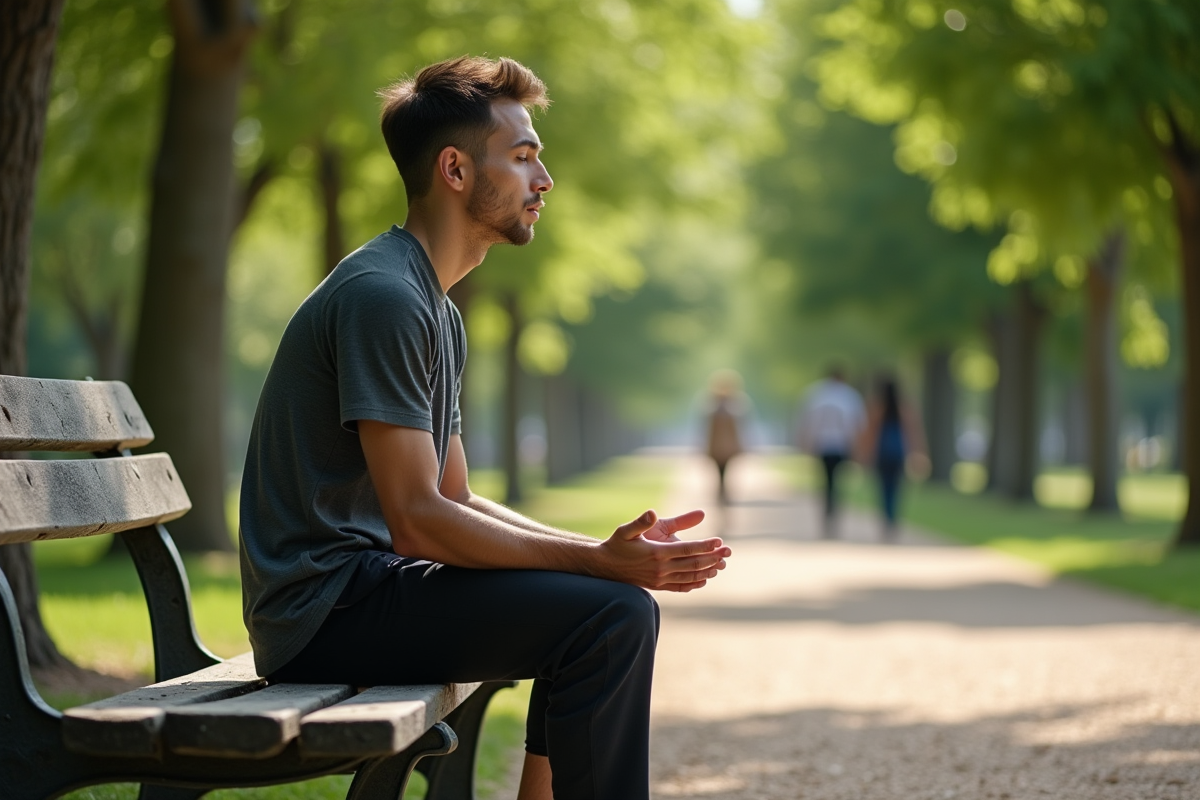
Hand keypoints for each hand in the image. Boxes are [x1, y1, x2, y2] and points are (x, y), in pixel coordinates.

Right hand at [596, 509, 730, 592]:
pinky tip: (704, 579)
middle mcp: (661, 569)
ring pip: (690, 577)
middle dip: (712, 558)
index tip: (719, 541)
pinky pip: (681, 587)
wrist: (605, 567)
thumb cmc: (616, 544)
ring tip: (721, 564)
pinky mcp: (658, 586)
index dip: (705, 546)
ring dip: (707, 571)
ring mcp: (660, 580)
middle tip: (728, 552)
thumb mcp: (626, 530)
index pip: (687, 550)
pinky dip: (695, 584)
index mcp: (656, 553)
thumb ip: (641, 522)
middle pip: (693, 565)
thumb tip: (652, 512)